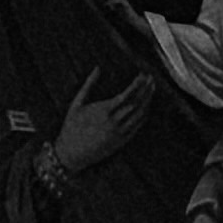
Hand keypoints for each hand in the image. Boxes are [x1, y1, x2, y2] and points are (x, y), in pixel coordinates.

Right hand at [46, 67, 155, 188]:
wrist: (71, 154)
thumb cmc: (71, 127)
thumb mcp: (76, 104)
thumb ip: (88, 85)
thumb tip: (97, 68)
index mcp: (102, 111)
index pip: (126, 95)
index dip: (136, 84)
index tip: (142, 75)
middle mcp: (113, 122)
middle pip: (136, 103)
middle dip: (146, 89)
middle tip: (151, 78)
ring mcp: (119, 133)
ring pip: (139, 115)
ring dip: (147, 100)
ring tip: (151, 89)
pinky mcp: (122, 141)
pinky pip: (137, 126)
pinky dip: (144, 115)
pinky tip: (146, 106)